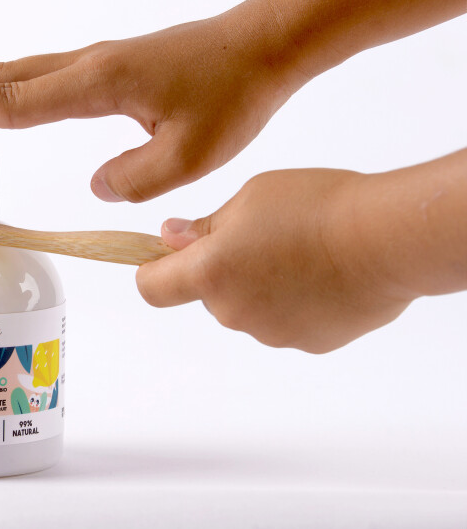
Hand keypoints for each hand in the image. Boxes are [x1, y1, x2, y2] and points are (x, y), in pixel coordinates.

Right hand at [0, 3, 308, 201]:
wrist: (259, 46)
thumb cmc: (231, 95)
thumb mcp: (189, 155)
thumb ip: (134, 179)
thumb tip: (97, 188)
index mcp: (98, 84)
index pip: (18, 100)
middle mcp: (85, 67)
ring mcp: (90, 64)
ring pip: (13, 73)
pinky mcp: (100, 69)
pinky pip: (35, 77)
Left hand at [135, 168, 413, 353]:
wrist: (388, 239)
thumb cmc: (318, 206)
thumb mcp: (250, 197)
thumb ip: (205, 226)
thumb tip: (171, 239)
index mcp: (209, 272)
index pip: (152, 287)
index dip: (152, 270)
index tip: (165, 254)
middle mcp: (233, 311)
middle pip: (206, 294)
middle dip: (219, 268)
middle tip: (257, 235)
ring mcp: (272, 333)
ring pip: (247, 306)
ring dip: (257, 284)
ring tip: (298, 250)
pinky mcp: (310, 343)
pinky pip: (285, 319)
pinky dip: (293, 300)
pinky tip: (322, 273)